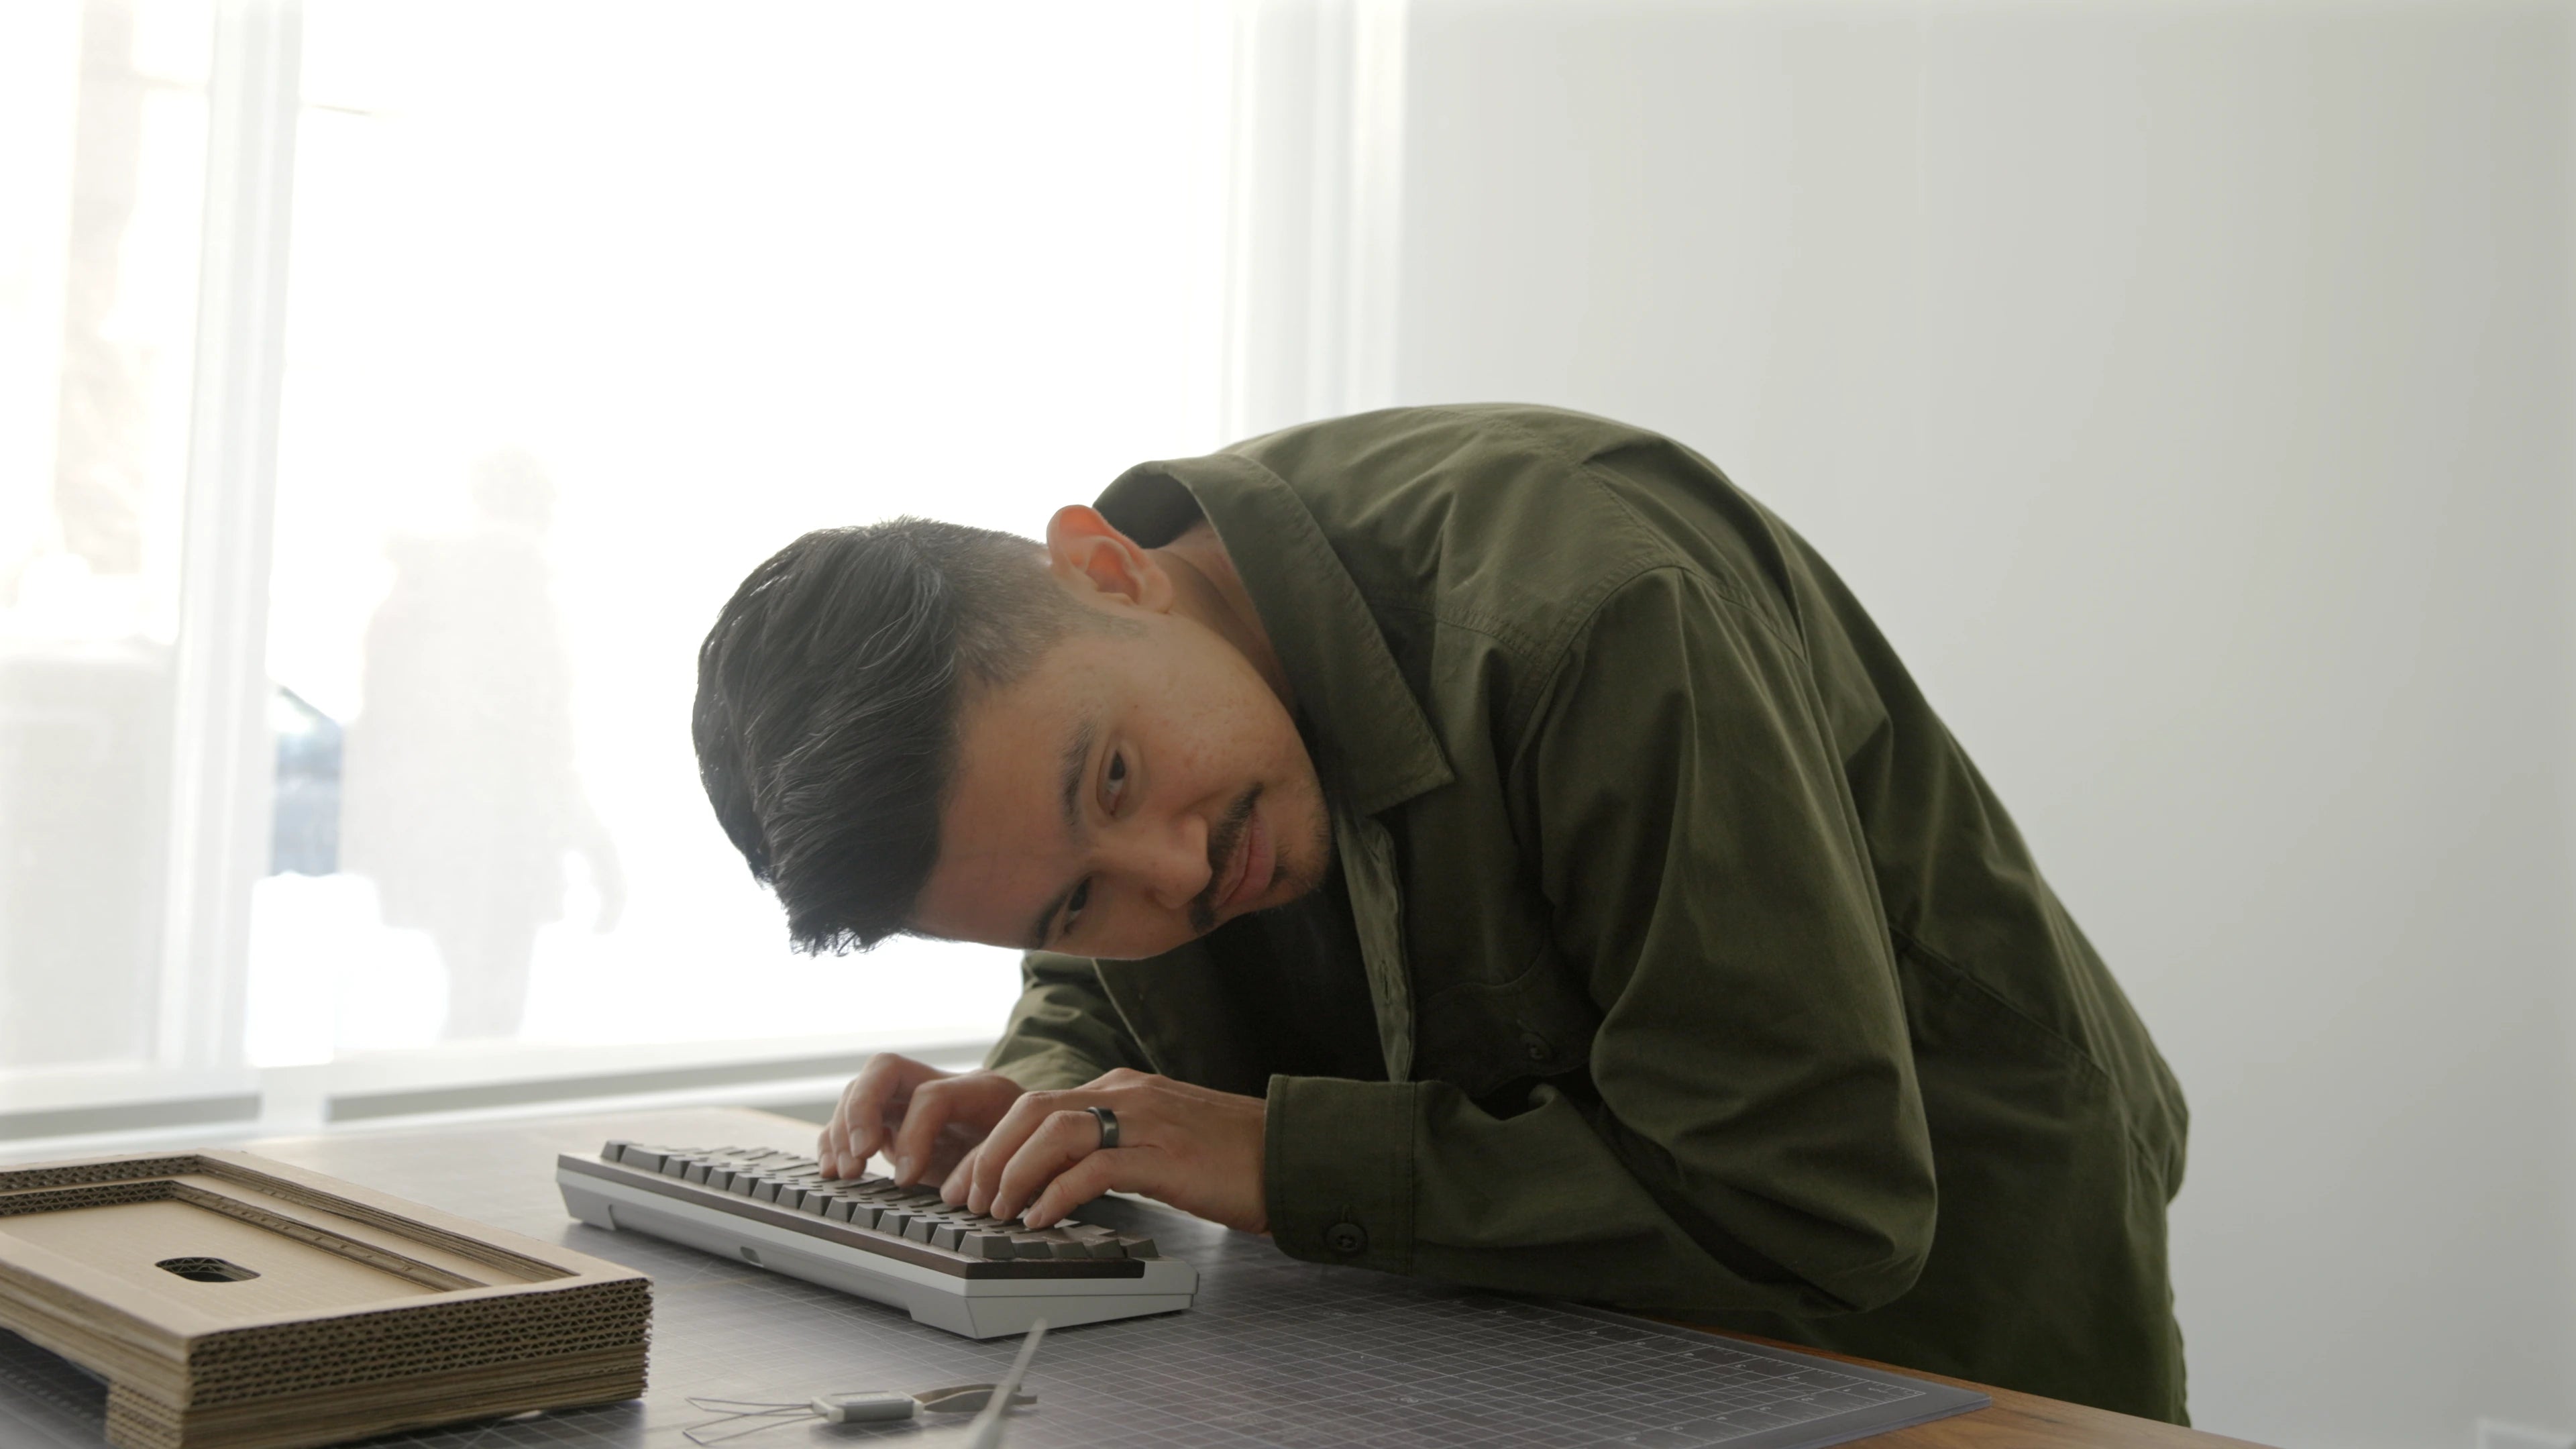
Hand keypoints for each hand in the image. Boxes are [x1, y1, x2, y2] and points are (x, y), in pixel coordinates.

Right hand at [815, 1055, 1025, 1185]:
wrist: (1034, 1144)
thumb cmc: (1029, 1151)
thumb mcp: (1022, 1157)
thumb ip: (986, 1167)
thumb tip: (952, 1192)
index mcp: (981, 1089)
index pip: (932, 1095)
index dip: (914, 1135)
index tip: (907, 1179)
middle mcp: (940, 1085)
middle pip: (885, 1069)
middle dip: (862, 1110)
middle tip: (860, 1156)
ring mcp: (912, 1101)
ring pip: (862, 1090)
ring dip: (844, 1129)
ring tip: (845, 1171)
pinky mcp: (894, 1124)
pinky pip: (854, 1119)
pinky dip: (836, 1140)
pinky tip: (833, 1169)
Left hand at [947, 1068, 1267, 1233]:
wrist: (1292, 1155)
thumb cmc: (1231, 1155)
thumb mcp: (1161, 1136)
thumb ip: (1115, 1141)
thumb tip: (1062, 1173)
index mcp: (1122, 1088)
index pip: (1036, 1103)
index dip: (993, 1142)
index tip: (970, 1180)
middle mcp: (1127, 1095)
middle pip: (1031, 1110)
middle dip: (988, 1155)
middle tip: (967, 1199)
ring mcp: (1146, 1121)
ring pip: (1053, 1132)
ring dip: (1013, 1173)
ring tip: (998, 1211)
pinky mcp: (1165, 1156)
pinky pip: (1094, 1168)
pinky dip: (1057, 1193)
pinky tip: (1042, 1218)